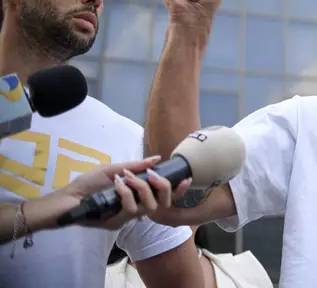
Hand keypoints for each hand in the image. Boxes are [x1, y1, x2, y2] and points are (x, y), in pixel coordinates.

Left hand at [58, 156, 190, 229]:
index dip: (178, 190)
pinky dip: (125, 192)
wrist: (67, 199)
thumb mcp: (114, 170)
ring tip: (126, 177)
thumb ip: (135, 166)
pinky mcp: (117, 221)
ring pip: (148, 207)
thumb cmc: (88, 184)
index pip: (164, 197)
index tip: (187, 179)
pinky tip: (116, 184)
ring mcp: (127, 216)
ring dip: (140, 188)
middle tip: (152, 174)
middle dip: (162, 186)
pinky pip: (130, 208)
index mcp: (138, 196)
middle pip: (163, 204)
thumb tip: (156, 158)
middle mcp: (136, 208)